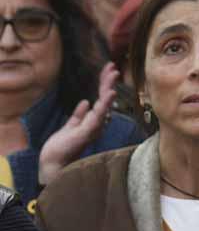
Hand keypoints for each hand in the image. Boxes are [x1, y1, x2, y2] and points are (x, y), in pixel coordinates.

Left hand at [39, 62, 118, 186]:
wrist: (53, 163)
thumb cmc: (62, 147)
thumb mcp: (70, 126)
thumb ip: (78, 115)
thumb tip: (85, 102)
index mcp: (92, 121)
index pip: (100, 99)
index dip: (104, 84)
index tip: (108, 69)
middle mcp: (97, 124)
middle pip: (105, 99)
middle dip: (108, 82)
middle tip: (113, 67)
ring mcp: (94, 127)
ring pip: (104, 104)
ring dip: (108, 89)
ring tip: (113, 75)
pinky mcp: (88, 131)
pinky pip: (98, 115)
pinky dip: (105, 104)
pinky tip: (110, 93)